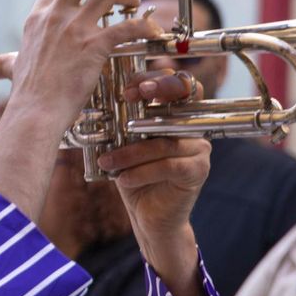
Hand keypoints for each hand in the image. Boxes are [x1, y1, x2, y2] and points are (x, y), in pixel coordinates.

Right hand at [2, 0, 164, 143]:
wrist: (36, 110)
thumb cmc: (26, 94)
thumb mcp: (12, 69)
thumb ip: (2, 64)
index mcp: (36, 20)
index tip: (80, 0)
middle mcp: (56, 17)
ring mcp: (76, 29)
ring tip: (132, 4)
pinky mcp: (96, 44)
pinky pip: (127, 25)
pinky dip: (143, 25)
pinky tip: (151, 31)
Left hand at [96, 70, 210, 293]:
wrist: (148, 217)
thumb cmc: (134, 176)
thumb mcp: (123, 146)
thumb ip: (120, 124)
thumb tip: (97, 102)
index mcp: (176, 114)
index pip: (176, 83)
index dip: (155, 78)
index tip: (127, 88)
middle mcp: (193, 126)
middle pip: (185, 96)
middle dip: (157, 91)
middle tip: (128, 97)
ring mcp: (199, 148)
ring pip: (165, 140)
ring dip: (132, 151)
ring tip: (107, 160)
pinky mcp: (197, 172)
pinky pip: (169, 165)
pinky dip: (141, 172)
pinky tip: (122, 179)